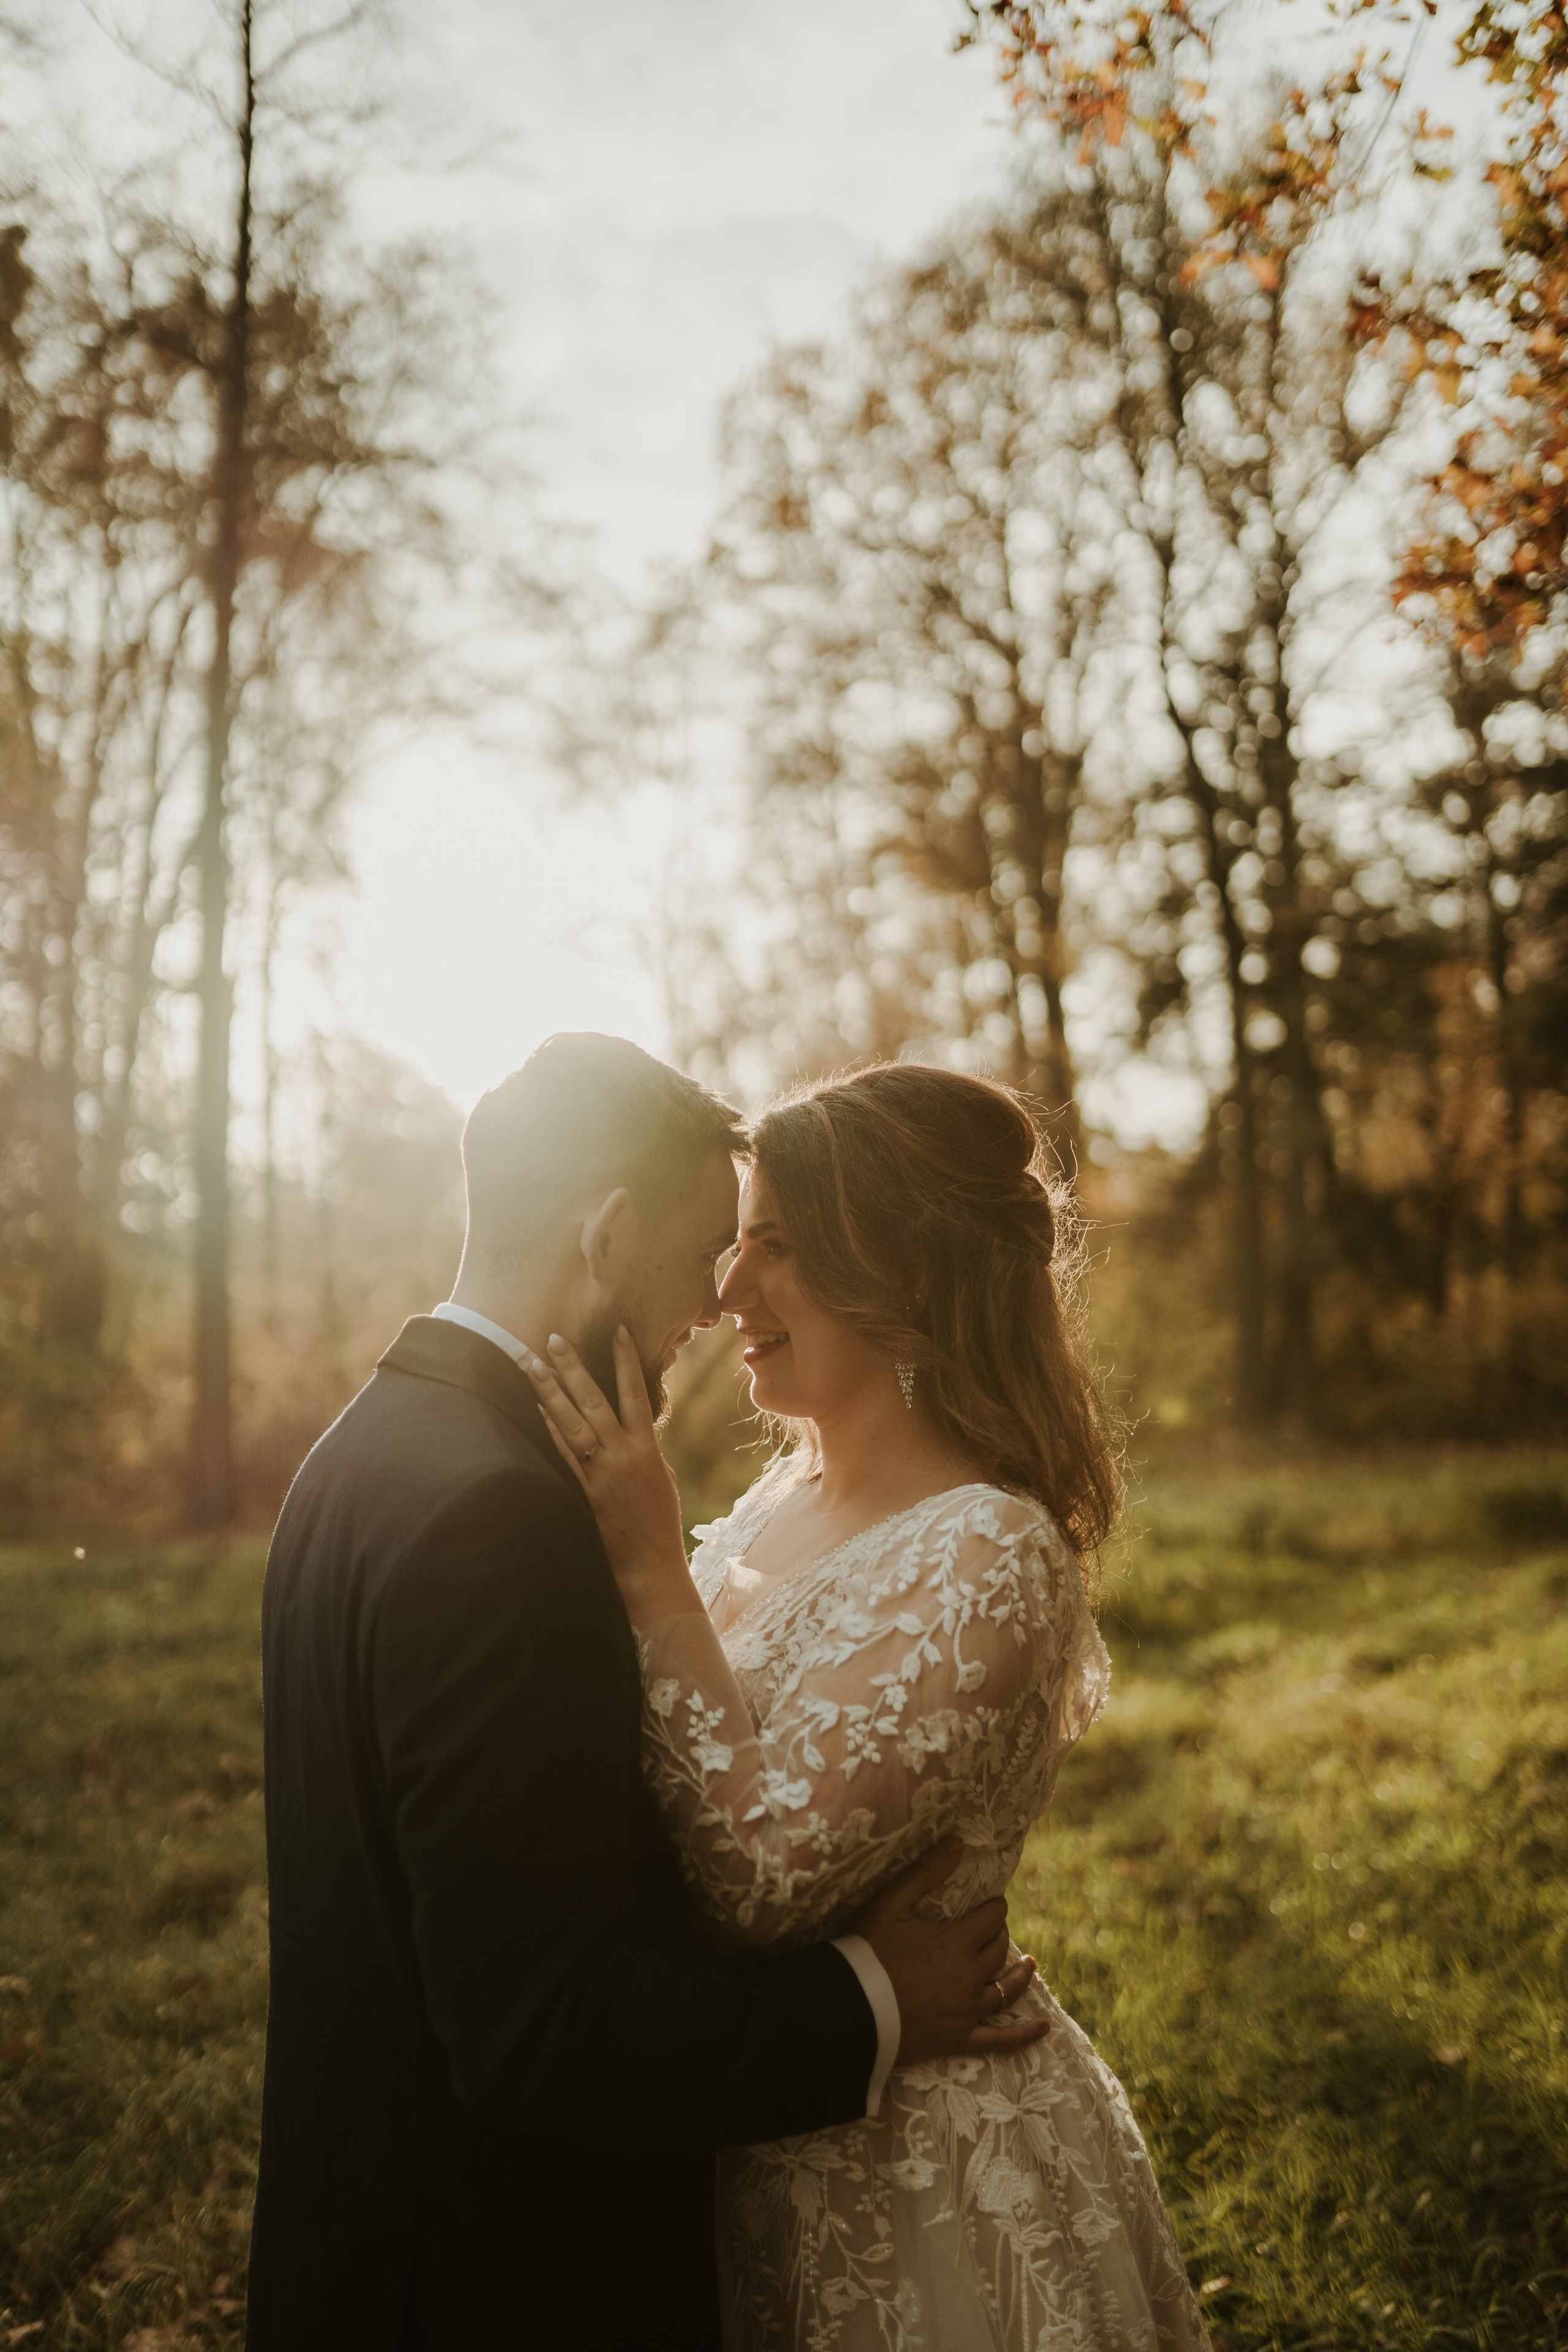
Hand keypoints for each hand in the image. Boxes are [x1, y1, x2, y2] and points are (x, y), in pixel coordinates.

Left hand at [522, 1328, 695, 1615]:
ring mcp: (602, 1474)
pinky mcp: (585, 1493)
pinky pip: (564, 1455)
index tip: (619, 1330)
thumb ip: (644, 1448)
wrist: (651, 1566)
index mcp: (648, 1448)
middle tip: (554, 1338)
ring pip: (573, 1424)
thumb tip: (632, 1427)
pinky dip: (550, 1430)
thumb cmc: (658, 1523)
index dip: (627, 1360)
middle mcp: (624, 1455)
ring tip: (533, 1364)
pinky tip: (536, 1409)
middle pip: (595, 1402)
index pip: (637, 1393)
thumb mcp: (661, 1478)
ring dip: (551, 1392)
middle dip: (573, 1368)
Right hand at [853, 1839, 1047, 2065]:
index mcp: (956, 1942)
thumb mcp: (892, 1903)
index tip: (991, 1903)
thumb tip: (957, 1840)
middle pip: (997, 1950)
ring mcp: (966, 2011)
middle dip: (999, 1934)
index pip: (991, 1917)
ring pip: (1005, 1990)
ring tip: (1028, 1964)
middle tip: (994, 1928)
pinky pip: (999, 2040)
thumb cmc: (867, 1951)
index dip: (994, 1907)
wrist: (850, 2009)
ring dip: (1019, 1975)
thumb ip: (926, 1871)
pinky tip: (1043, 2030)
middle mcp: (969, 1976)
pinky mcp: (958, 2039)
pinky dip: (1023, 2035)